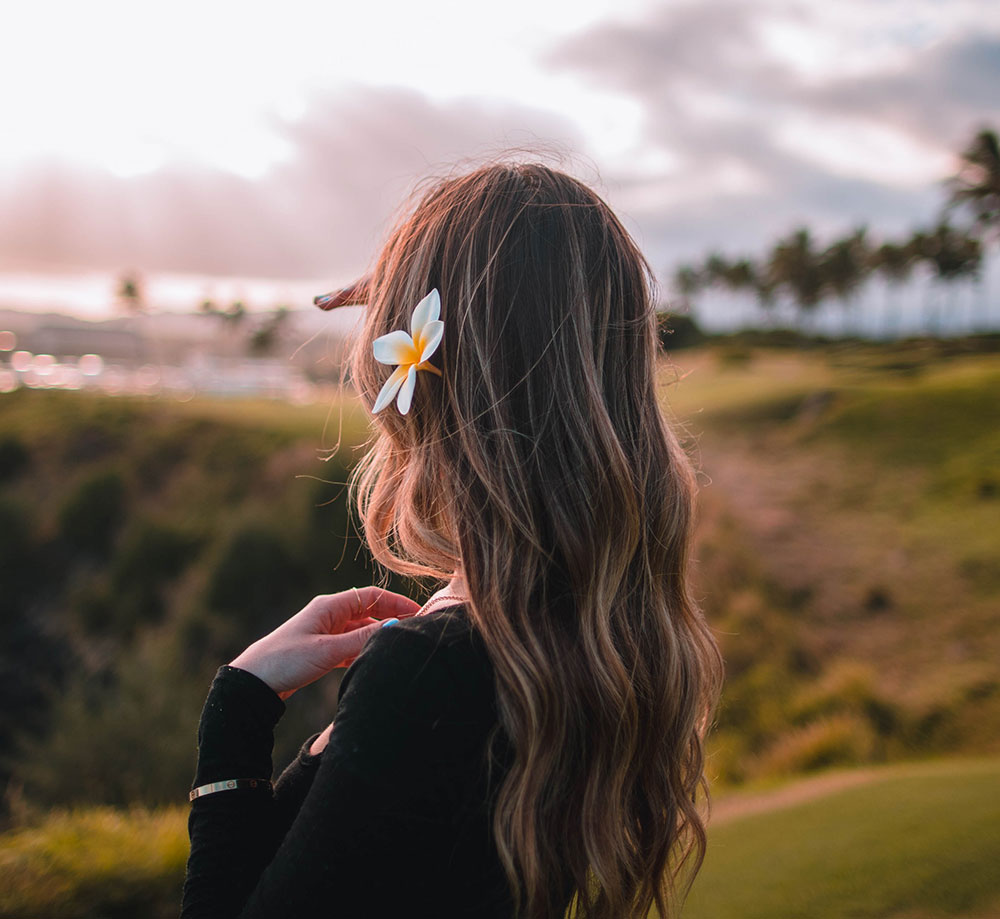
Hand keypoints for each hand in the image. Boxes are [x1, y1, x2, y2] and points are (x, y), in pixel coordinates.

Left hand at [228, 587, 419, 700]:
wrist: (253, 682)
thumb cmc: (285, 660)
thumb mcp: (327, 651)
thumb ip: (361, 640)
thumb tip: (394, 629)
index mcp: (330, 606)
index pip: (372, 596)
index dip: (397, 602)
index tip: (419, 613)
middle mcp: (330, 614)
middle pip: (369, 610)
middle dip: (392, 617)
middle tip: (415, 630)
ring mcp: (326, 631)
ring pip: (361, 629)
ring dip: (378, 635)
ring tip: (399, 646)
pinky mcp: (322, 649)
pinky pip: (351, 644)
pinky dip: (364, 649)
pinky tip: (374, 659)